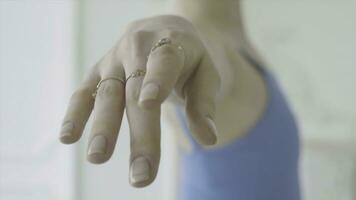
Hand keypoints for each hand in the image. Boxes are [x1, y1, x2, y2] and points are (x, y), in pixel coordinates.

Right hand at [59, 15, 219, 186]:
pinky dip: (75, 113)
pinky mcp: (98, 71)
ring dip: (101, 127)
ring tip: (97, 157)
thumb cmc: (188, 57)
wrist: (162, 29)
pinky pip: (84, 91)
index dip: (155, 80)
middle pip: (135, 91)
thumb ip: (204, 103)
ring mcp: (114, 60)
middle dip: (139, 133)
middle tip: (140, 174)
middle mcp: (137, 49)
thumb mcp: (206, 72)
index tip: (148, 103)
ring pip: (107, 93)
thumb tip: (209, 139)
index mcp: (169, 45)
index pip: (163, 62)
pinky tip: (67, 137)